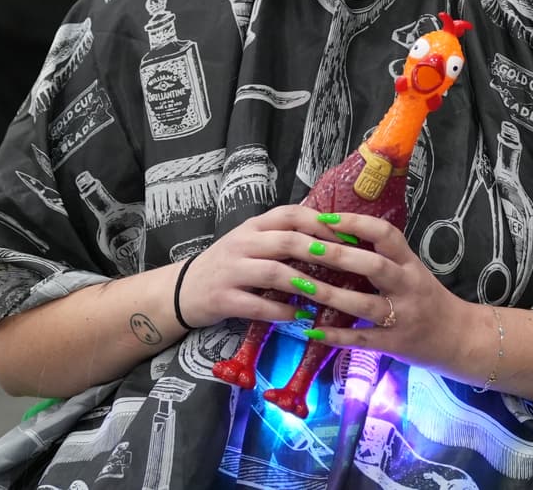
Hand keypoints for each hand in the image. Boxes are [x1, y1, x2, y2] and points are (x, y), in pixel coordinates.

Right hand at [176, 205, 345, 327]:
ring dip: (305, 284)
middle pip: (287, 241)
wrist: (182, 290)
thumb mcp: (251, 243)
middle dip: (321, 251)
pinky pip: (257, 304)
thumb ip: (282, 237)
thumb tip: (330, 237)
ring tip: (327, 294)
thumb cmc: (227, 265)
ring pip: (274, 272)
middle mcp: (243, 244)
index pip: (290, 215)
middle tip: (348, 264)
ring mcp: (231, 271)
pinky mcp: (223, 299)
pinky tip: (299, 316)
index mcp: (253, 227)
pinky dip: (281, 311)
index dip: (321, 222)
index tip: (350, 233)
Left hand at [279, 212, 470, 372]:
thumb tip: (340, 236)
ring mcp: (402, 317)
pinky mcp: (395, 344)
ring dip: (330, 295)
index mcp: (411, 264)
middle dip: (340, 256)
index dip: (357, 224)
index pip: (387, 235)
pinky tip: (311, 330)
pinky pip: (362, 339)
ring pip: (364, 304)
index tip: (327, 217)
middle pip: (375, 266)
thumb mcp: (413, 271)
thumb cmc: (428, 299)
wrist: (460, 338)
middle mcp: (408, 287)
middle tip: (308, 246)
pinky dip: (336, 336)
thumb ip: (384, 257)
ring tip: (300, 285)